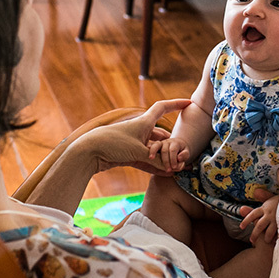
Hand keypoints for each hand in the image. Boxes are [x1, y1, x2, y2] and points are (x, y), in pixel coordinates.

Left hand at [77, 98, 191, 172]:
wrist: (89, 151)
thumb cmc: (113, 144)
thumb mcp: (138, 152)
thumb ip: (156, 160)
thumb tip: (170, 169)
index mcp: (143, 122)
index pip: (163, 108)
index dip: (176, 104)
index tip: (189, 103)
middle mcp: (140, 130)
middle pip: (161, 135)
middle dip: (172, 144)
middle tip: (182, 154)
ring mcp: (133, 143)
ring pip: (154, 149)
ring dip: (163, 158)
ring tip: (175, 167)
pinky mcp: (127, 154)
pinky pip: (145, 160)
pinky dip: (154, 166)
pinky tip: (163, 174)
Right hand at [148, 136, 192, 172]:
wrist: (177, 145)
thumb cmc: (182, 151)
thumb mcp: (186, 152)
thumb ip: (185, 155)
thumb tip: (179, 158)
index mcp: (175, 143)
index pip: (173, 150)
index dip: (173, 159)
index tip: (174, 167)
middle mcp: (167, 142)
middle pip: (164, 150)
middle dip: (166, 161)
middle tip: (168, 170)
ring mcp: (160, 143)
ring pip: (156, 146)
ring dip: (153, 152)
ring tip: (151, 158)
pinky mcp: (155, 146)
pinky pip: (151, 147)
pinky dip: (149, 150)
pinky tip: (148, 156)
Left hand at [238, 194, 278, 243]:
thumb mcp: (274, 197)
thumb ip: (264, 196)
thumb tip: (256, 192)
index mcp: (265, 208)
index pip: (252, 214)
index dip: (246, 220)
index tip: (241, 227)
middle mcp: (270, 215)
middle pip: (259, 225)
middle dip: (254, 234)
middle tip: (252, 240)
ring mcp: (277, 221)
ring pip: (268, 232)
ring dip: (266, 238)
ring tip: (265, 242)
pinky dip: (277, 239)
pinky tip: (277, 243)